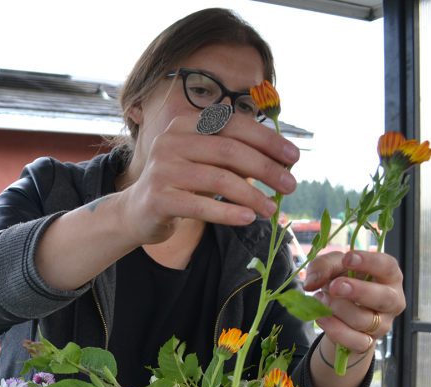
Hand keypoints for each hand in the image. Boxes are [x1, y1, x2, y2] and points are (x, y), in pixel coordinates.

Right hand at [119, 113, 300, 245]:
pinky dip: (228, 213)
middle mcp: (170, 141)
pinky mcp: (158, 198)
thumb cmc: (181, 183)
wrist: (137, 212)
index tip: (294, 157)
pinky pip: (201, 205)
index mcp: (185, 124)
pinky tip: (248, 219)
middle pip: (228, 151)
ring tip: (271, 210)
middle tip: (290, 186)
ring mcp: (161, 169)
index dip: (267, 139)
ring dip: (251, 195)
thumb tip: (285, 160)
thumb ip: (235, 153)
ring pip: (218, 179)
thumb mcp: (205, 161)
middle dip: (266, 168)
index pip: (233, 124)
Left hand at [303, 250, 405, 353]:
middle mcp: (392, 300)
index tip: (348, 258)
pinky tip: (322, 318)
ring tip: (320, 299)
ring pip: (365, 320)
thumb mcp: (332, 267)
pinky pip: (356, 341)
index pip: (388, 267)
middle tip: (335, 286)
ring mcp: (382, 324)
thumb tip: (311, 283)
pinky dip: (336, 330)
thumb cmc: (342, 282)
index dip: (370, 262)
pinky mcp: (369, 342)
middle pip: (384, 297)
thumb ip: (322, 267)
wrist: (337, 314)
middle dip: (358, 291)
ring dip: (338, 309)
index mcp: (388, 276)